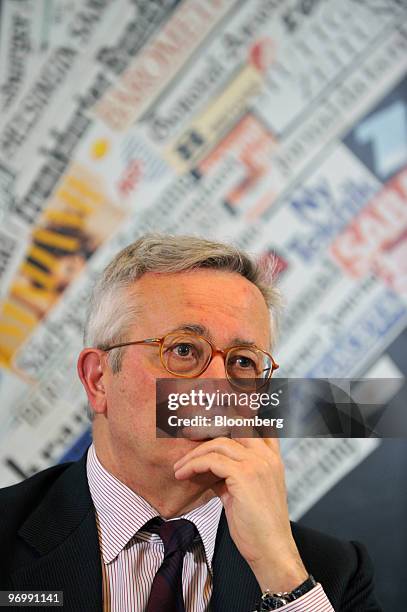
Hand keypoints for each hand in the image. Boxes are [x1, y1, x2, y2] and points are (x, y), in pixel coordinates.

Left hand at [173, 436, 307, 592]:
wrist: (272, 550)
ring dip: (194, 454)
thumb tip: (208, 468)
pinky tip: (184, 474)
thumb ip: (231, 474)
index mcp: (272, 458)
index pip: (252, 425)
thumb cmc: (259, 527)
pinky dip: (194, 465)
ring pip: (218, 443)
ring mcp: (257, 464)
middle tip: (187, 442)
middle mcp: (267, 457)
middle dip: (207, 433)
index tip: (205, 429)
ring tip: (180, 467)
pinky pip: (212, 460)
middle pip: (233, 428)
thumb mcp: (246, 492)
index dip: (229, 422)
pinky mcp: (245, 475)